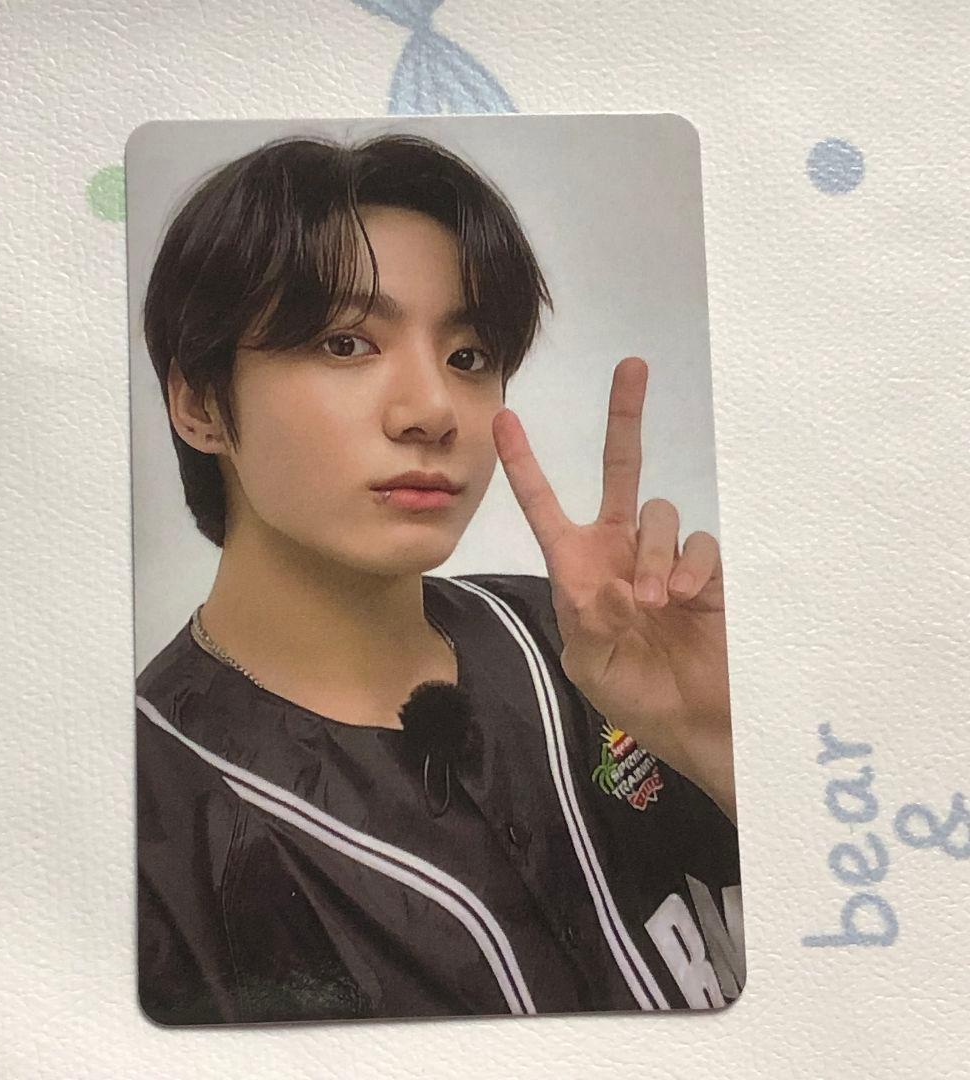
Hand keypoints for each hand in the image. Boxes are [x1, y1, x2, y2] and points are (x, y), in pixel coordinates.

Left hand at [492, 357, 734, 821]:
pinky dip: (688, 565)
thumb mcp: (588, 663)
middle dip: (625, 417)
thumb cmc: (633, 695)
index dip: (526, 465)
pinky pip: (698, 543)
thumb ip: (582, 618)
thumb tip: (596, 582)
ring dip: (651, 554)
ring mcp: (665, 556)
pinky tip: (682, 599)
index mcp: (579, 567)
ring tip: (651, 603)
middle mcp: (621, 550)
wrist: (694, 723)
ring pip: (658, 513)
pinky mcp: (708, 569)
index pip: (546, 506)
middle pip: (622, 470)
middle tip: (631, 366)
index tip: (504, 419)